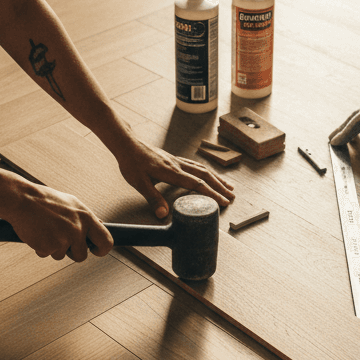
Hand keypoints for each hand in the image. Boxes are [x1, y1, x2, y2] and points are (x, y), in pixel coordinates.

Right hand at [5, 182, 112, 261]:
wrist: (22, 199)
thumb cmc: (44, 200)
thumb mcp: (71, 203)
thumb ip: (84, 217)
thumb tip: (99, 225)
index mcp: (85, 217)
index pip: (106, 240)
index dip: (102, 249)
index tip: (96, 251)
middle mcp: (77, 229)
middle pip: (82, 255)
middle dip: (72, 252)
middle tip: (62, 242)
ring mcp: (63, 239)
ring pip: (61, 256)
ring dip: (53, 248)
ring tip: (46, 230)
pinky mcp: (48, 247)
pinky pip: (46, 254)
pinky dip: (40, 247)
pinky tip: (37, 233)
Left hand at [113, 137, 235, 218]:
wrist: (127, 144)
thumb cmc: (131, 163)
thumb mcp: (139, 183)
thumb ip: (153, 199)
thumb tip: (165, 215)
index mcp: (172, 172)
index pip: (197, 184)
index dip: (212, 194)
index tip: (223, 202)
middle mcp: (178, 165)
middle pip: (205, 175)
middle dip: (220, 187)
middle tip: (232, 197)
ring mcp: (177, 161)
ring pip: (202, 169)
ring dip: (216, 178)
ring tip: (228, 186)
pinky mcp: (173, 159)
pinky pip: (195, 165)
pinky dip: (206, 171)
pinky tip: (209, 175)